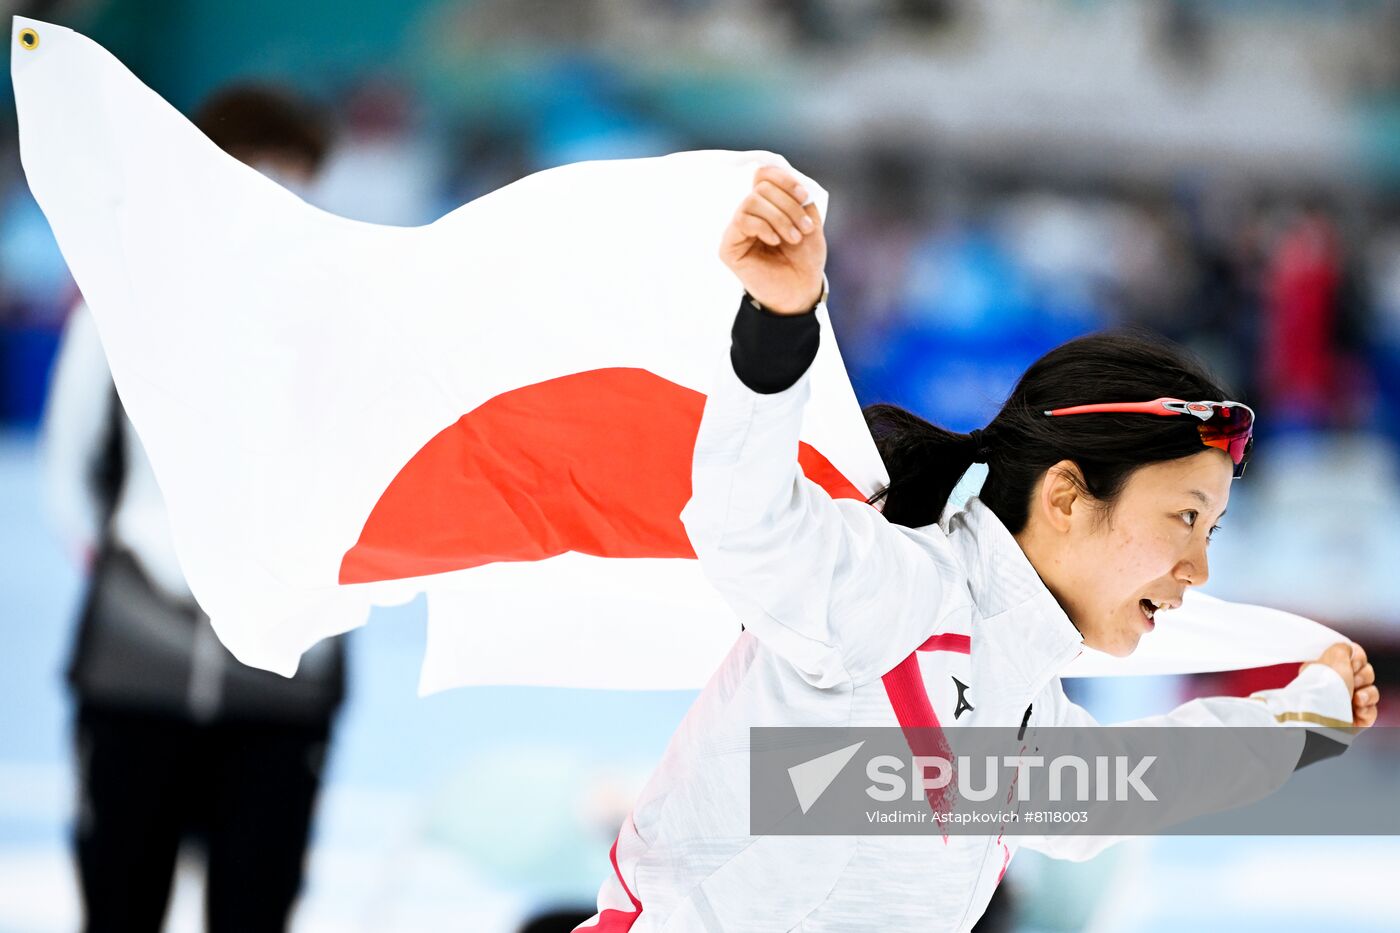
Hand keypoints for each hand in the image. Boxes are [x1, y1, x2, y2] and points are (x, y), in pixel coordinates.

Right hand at [719, 165, 825, 314]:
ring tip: (794, 238)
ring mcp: (737, 229)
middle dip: (789, 205)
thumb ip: (798, 197)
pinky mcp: (729, 246)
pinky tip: (775, 242)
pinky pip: (742, 221)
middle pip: (761, 187)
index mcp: (768, 204)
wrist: (801, 289)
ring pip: (752, 201)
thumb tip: (786, 178)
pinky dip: (764, 227)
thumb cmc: (805, 257)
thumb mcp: (810, 219)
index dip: (784, 179)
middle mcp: (749, 213)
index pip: (764, 174)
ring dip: (780, 218)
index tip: (805, 196)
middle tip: (805, 228)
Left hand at [1302, 642, 1378, 726]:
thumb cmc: (1327, 684)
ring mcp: (1346, 702)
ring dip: (1366, 694)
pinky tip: (1357, 710)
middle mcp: (1336, 684)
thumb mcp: (1334, 655)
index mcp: (1327, 668)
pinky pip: (1373, 710)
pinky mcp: (1356, 719)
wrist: (1325, 715)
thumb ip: (1343, 647)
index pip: (1354, 657)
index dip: (1358, 658)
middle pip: (1367, 673)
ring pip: (1372, 691)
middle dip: (1363, 676)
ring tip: (1355, 699)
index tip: (1350, 662)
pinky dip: (1367, 710)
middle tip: (1352, 682)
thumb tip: (1349, 649)